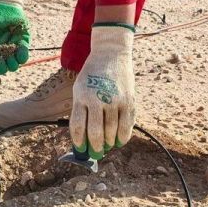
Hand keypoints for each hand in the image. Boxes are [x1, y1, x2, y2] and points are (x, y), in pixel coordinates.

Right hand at [0, 0, 30, 73]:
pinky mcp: (22, 44)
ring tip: (12, 59)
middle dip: (1, 67)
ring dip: (12, 65)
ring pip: (12, 65)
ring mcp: (12, 49)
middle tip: (1, 63)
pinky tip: (21, 48)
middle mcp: (0, 51)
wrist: (7, 4)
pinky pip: (23, 55)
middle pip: (1, 67)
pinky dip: (23, 55)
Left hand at [70, 24, 134, 159]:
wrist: (110, 53)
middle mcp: (98, 98)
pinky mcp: (129, 100)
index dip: (79, 142)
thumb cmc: (92, 74)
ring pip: (112, 132)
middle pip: (96, 133)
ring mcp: (115, 100)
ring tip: (106, 147)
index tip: (80, 149)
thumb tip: (83, 137)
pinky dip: (123, 137)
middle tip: (95, 153)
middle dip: (95, 148)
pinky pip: (127, 126)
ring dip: (108, 144)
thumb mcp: (79, 88)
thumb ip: (81, 110)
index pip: (78, 126)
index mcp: (82, 96)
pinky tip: (118, 141)